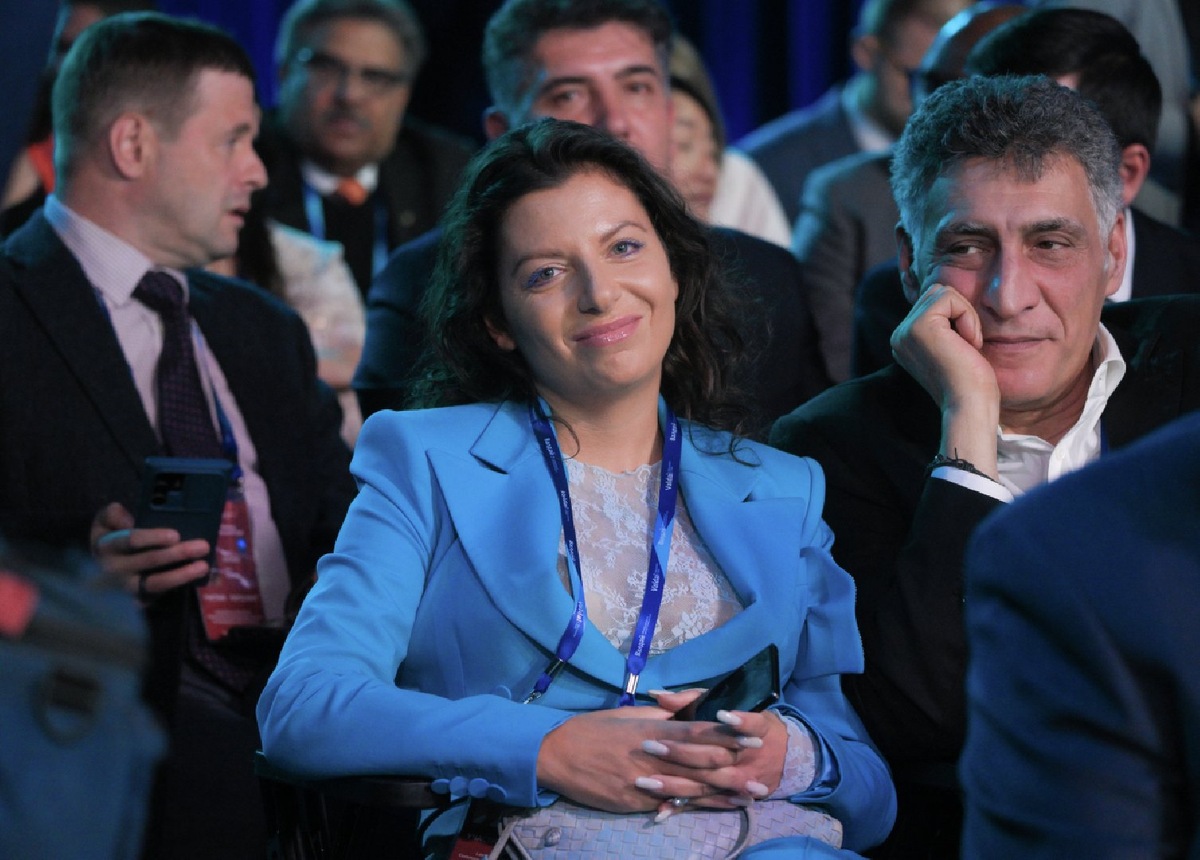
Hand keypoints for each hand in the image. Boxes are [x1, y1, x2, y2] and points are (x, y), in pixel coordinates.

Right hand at [90, 502, 211, 600]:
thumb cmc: (111, 540)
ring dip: (182, 574)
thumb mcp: (104, 523)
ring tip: (203, 566)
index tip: (176, 535)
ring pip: (156, 582)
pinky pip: (160, 595)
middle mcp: (114, 569)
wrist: (98, 572)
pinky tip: (195, 579)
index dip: (153, 538)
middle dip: (178, 553)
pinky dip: (179, 586)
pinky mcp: (136, 601)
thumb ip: (112, 515)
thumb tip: (127, 520)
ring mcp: (125, 588)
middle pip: (149, 560)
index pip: (130, 540)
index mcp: (106, 545)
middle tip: (203, 546)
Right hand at [536, 692, 786, 813]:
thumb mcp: (630, 714)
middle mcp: (654, 756)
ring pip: (691, 788)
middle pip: (702, 763)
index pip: (698, 731)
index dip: (728, 734)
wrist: (557, 754)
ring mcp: (645, 782)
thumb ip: (663, 715)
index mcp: (653, 730)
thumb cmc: (594, 729)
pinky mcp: (635, 801)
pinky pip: (669, 804)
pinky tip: (714, 810)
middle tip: (763, 772)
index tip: (753, 735)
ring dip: (724, 793)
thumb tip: (690, 708)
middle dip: (735, 768)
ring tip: (750, 796)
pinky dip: (694, 807)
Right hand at [891, 284, 999, 475]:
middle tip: (966, 346)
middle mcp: (899, 335)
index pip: (933, 303)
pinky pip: (949, 297)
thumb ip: (944, 325)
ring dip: (964, 314)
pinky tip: (967, 344)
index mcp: (905, 341)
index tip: (962, 351)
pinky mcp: (919, 326)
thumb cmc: (971, 383)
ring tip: (966, 345)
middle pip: (935, 292)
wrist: (970, 406)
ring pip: (942, 291)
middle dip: (960, 312)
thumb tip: (949, 295)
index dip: (958, 318)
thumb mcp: (954, 347)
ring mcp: (905, 330)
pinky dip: (967, 316)